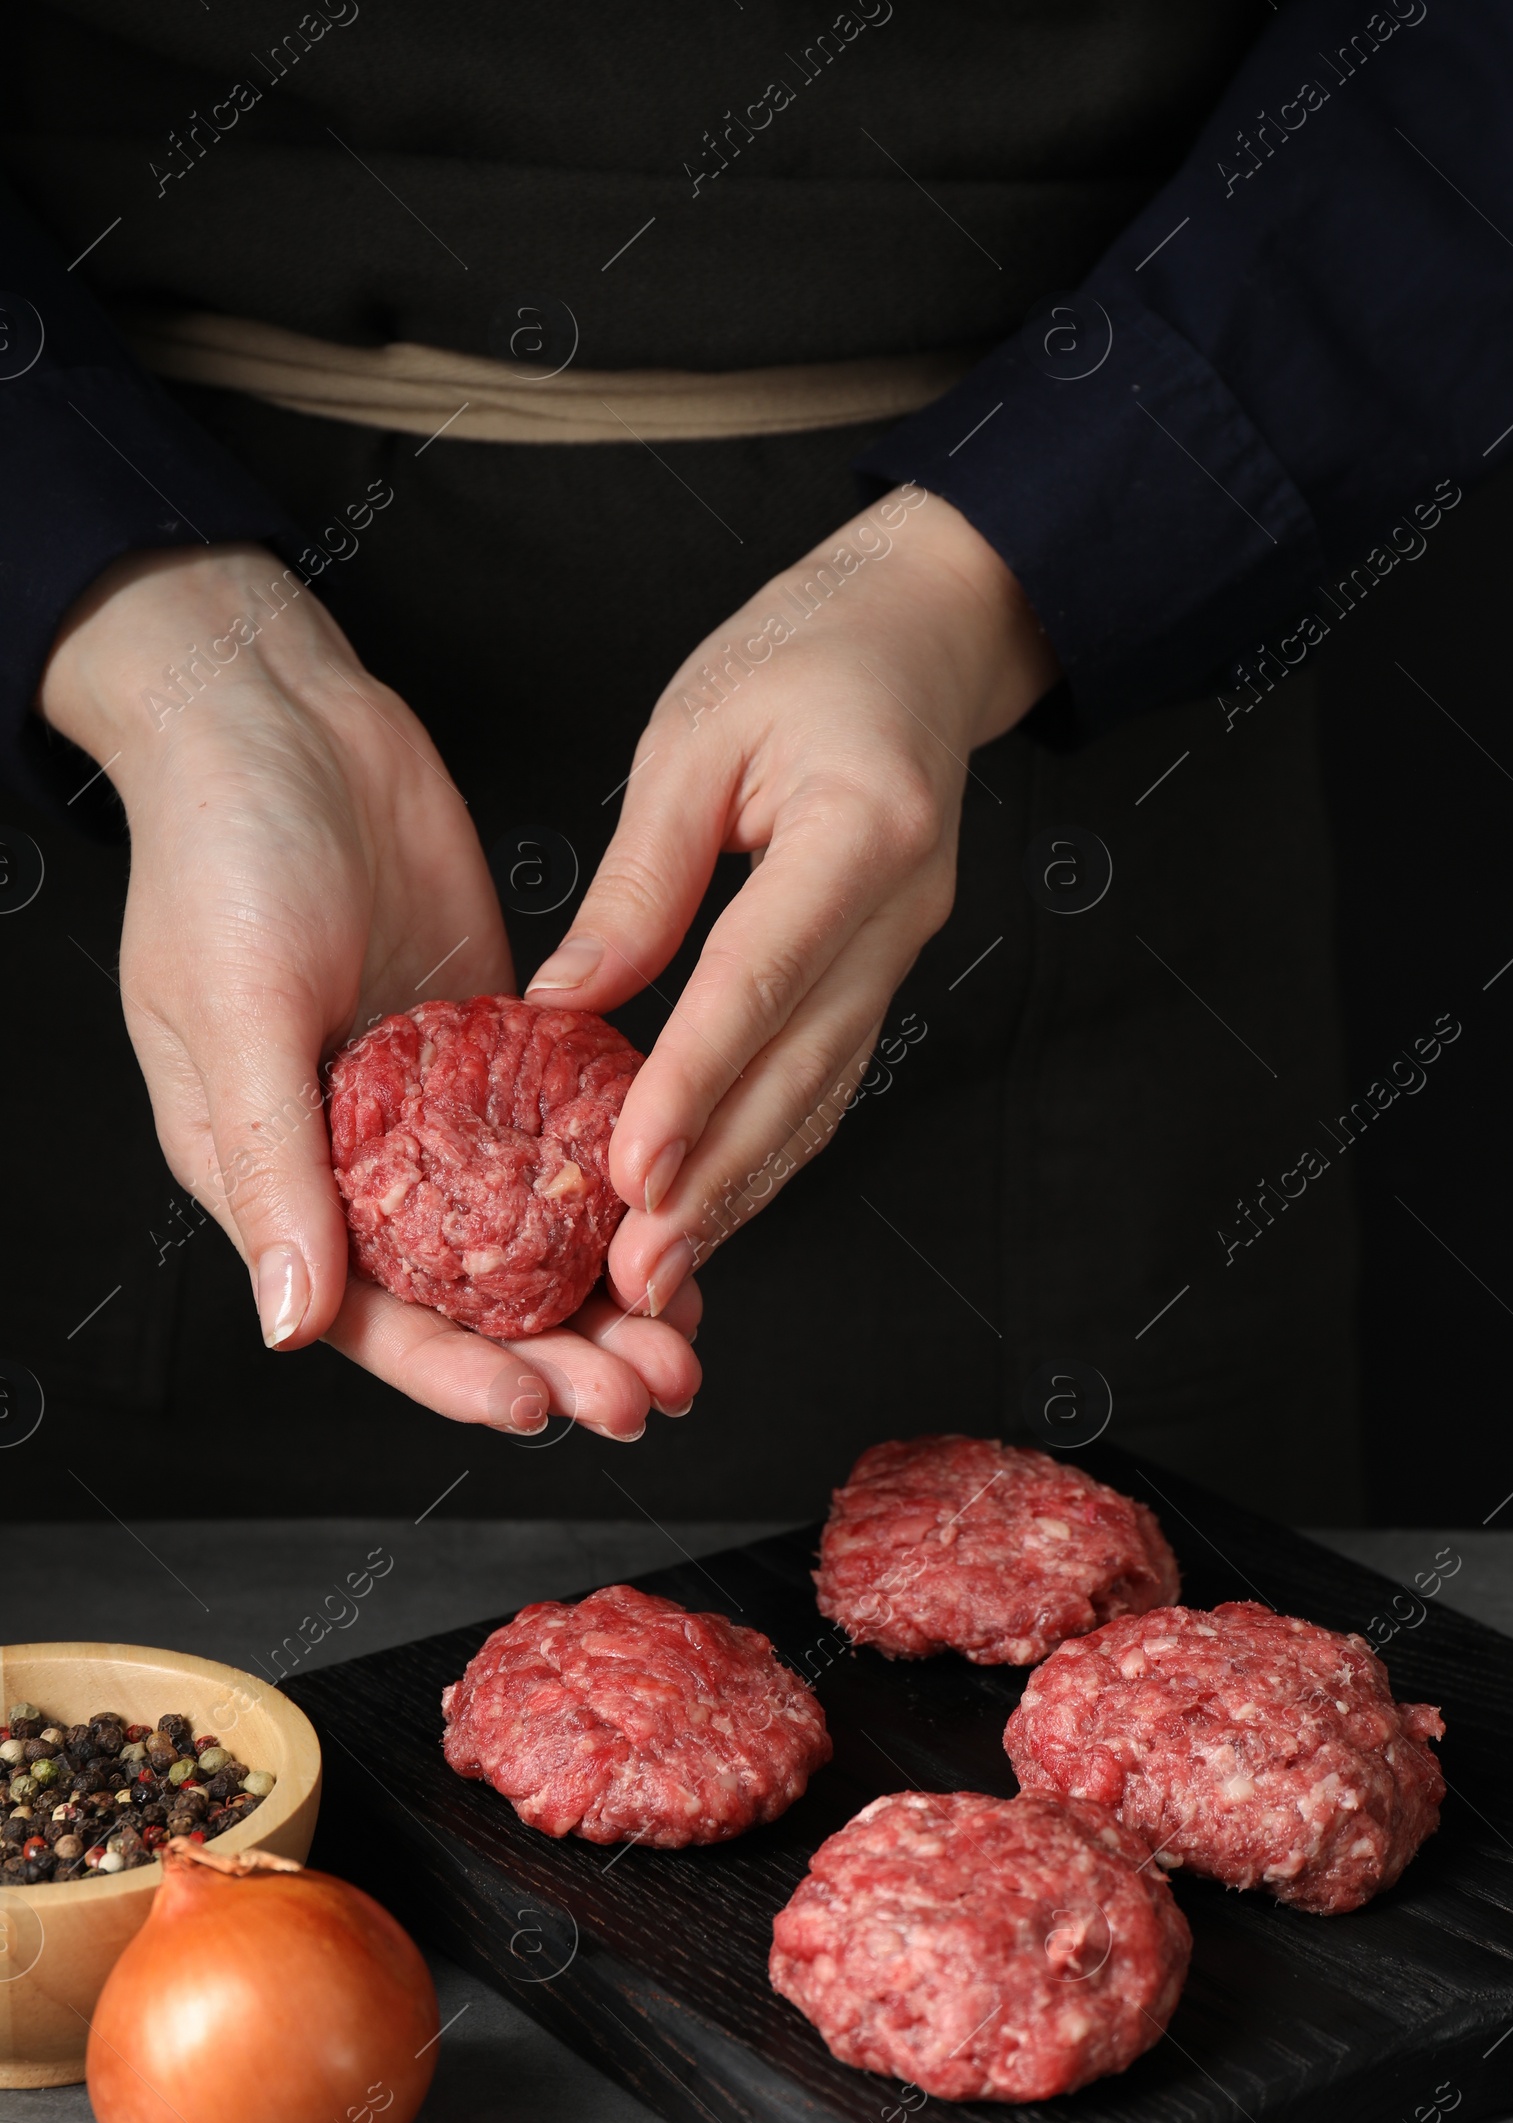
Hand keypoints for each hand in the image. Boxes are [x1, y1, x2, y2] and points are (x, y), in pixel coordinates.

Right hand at [38, 545, 699, 1437]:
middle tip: (649, 1389)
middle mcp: (354, 1159)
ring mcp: (431, 1106)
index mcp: (271, 1172)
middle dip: (556, 1354)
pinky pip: (561, 1138)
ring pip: (525, 1232)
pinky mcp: (493, 1043)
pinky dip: (616, 1186)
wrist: (282, 717)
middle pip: (465, 1293)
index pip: (369, 1312)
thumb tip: (292, 1320)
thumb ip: (269, 1167)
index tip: (542, 1405)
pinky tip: (681, 1219)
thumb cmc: (220, 852)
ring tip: (681, 1339)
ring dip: (601, 1292)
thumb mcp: (232, 1010)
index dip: (455, 1371)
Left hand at [521, 488, 1055, 1315]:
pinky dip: (767, 1150)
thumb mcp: (697, 735)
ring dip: (744, 1189)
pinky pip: (826, 1078)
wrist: (922, 634)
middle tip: (637, 1273)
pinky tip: (712, 1205)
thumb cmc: (806, 655)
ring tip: (663, 1271)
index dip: (694, 1081)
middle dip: (717, 1179)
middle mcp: (904, 913)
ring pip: (822, 1095)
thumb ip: (642, 877)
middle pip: (804, 1070)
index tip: (628, 1166)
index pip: (764, 977)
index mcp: (865, 830)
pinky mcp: (883, 974)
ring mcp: (906, 953)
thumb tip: (566, 1004)